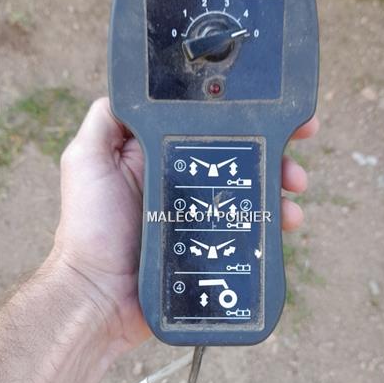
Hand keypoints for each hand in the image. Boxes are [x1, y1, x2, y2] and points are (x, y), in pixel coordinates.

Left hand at [54, 98, 317, 354]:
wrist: (100, 295)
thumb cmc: (89, 227)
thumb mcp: (86, 161)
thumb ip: (105, 121)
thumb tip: (131, 87)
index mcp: (160, 154)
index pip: (207, 123)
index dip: (240, 111)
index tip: (270, 104)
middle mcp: (185, 178)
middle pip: (239, 152)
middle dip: (274, 143)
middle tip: (298, 141)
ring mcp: (202, 212)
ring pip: (253, 186)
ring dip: (282, 178)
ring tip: (294, 184)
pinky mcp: (215, 243)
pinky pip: (253, 227)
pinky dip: (276, 219)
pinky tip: (288, 219)